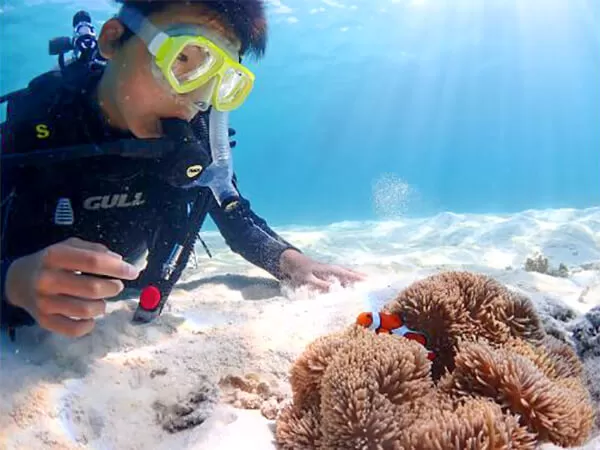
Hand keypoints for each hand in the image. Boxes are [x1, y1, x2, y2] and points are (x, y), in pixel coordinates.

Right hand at [5, 237, 139, 337]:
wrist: (18, 281)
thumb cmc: (52, 262)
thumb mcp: (69, 246)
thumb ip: (94, 250)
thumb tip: (119, 260)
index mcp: (55, 256)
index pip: (93, 262)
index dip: (118, 267)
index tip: (132, 272)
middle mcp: (47, 279)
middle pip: (92, 288)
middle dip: (113, 288)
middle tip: (116, 286)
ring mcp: (44, 302)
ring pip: (86, 310)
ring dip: (102, 306)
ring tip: (102, 300)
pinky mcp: (44, 321)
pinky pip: (73, 329)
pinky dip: (88, 325)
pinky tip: (91, 317)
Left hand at [279, 249, 366, 291]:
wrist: (291, 261)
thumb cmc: (299, 271)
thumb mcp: (308, 279)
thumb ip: (320, 284)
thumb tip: (333, 289)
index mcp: (328, 269)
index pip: (345, 274)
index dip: (356, 278)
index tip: (367, 280)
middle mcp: (330, 268)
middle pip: (347, 272)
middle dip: (358, 275)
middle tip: (370, 279)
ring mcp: (328, 270)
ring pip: (344, 272)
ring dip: (353, 276)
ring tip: (363, 280)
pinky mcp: (325, 272)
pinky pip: (338, 275)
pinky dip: (345, 277)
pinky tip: (347, 282)